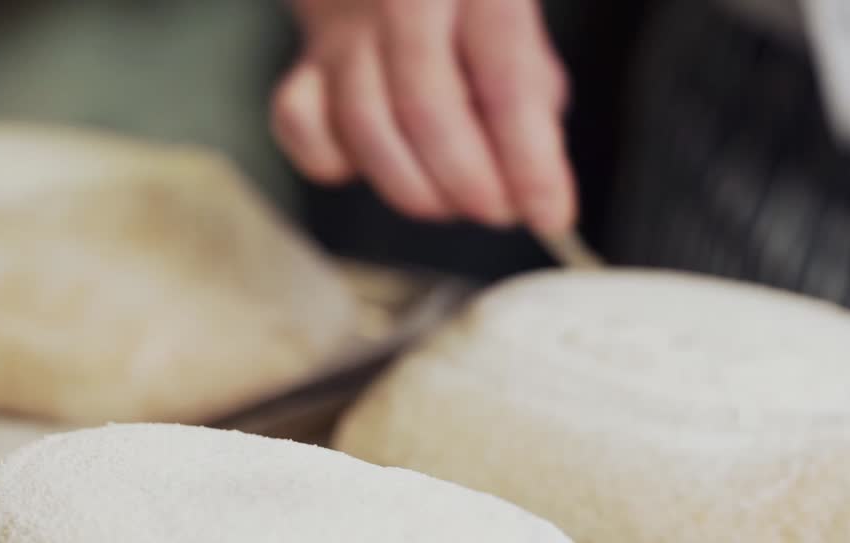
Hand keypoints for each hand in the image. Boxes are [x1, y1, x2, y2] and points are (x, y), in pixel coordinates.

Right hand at [273, 0, 574, 235]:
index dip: (528, 159)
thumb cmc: (466, 14)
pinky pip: (301, 125)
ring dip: (411, 186)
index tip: (549, 216)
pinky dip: (333, 162)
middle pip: (424, 106)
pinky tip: (371, 165)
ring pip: (363, 124)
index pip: (504, 77)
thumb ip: (532, 101)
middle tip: (494, 210)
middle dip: (465, 180)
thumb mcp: (518, 34)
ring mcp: (344, 33)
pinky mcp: (303, 66)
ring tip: (448, 201)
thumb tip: (533, 188)